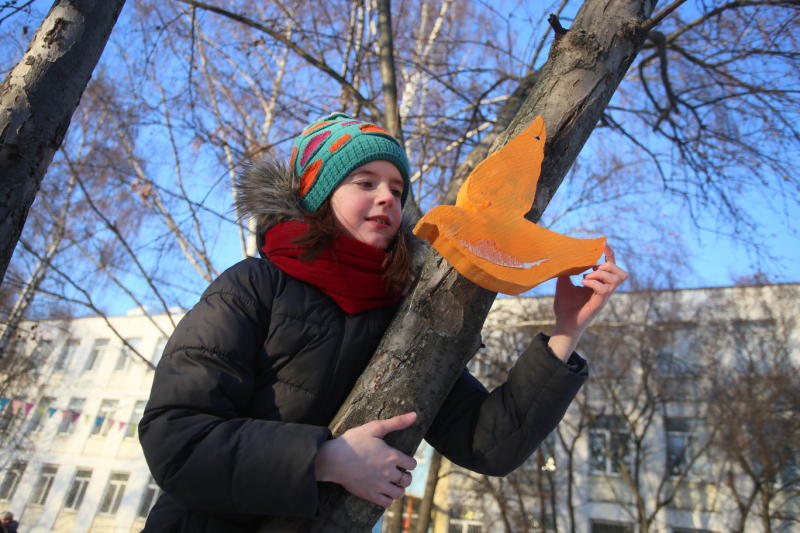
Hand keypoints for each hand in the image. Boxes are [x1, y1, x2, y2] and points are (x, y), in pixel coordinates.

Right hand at [314, 412, 417, 507]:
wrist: (333, 459)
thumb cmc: (353, 441)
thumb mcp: (375, 427)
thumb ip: (396, 422)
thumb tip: (414, 415)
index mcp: (392, 456)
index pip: (412, 464)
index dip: (409, 462)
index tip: (402, 461)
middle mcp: (389, 472)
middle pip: (407, 480)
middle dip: (405, 476)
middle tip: (398, 472)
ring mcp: (380, 485)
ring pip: (399, 493)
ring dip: (398, 488)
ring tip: (392, 482)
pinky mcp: (370, 495)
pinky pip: (387, 503)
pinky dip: (388, 498)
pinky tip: (383, 491)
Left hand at [548, 243, 626, 359]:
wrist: (563, 323)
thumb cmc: (565, 306)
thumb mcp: (564, 283)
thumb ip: (568, 270)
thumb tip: (565, 257)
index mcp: (599, 284)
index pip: (611, 266)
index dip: (609, 254)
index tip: (603, 243)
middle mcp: (605, 290)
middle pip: (621, 273)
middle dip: (609, 265)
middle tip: (592, 269)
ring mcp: (603, 297)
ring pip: (617, 279)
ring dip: (601, 274)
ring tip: (586, 277)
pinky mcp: (599, 304)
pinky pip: (605, 289)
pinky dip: (595, 283)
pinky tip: (583, 283)